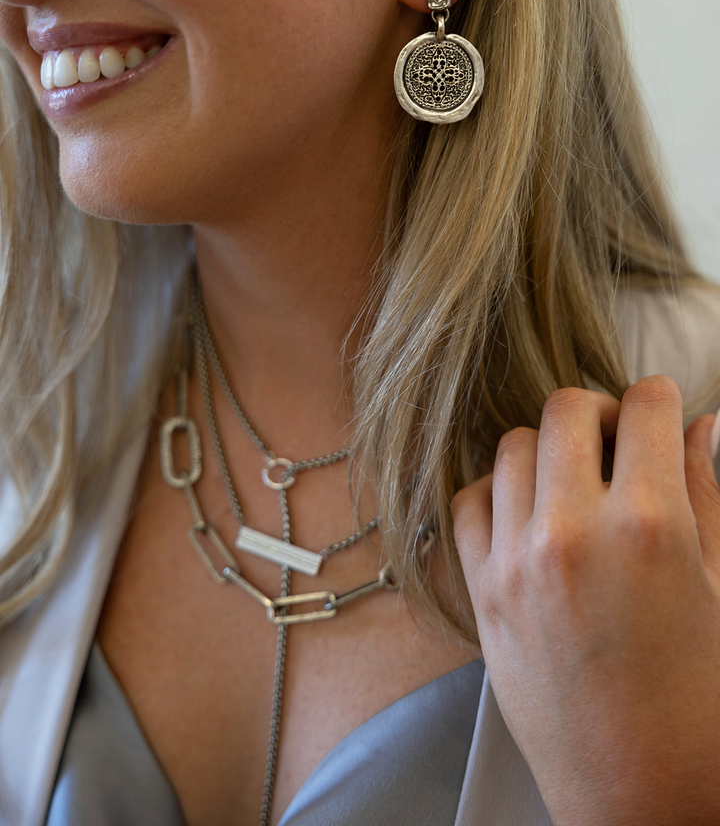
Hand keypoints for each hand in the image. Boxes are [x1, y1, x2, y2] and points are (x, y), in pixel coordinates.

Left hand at [452, 376, 719, 825]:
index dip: (661, 400)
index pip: (645, 407)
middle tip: (619, 443)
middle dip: (599, 412)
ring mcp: (516, 561)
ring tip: (574, 481)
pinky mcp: (481, 593)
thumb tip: (705, 426)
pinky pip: (467, 502)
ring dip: (547, 449)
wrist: (641, 797)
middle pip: (567, 408)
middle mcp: (573, 531)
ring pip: (511, 447)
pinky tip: (527, 513)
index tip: (661, 412)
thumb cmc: (701, 706)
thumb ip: (709, 494)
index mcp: (649, 525)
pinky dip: (495, 493)